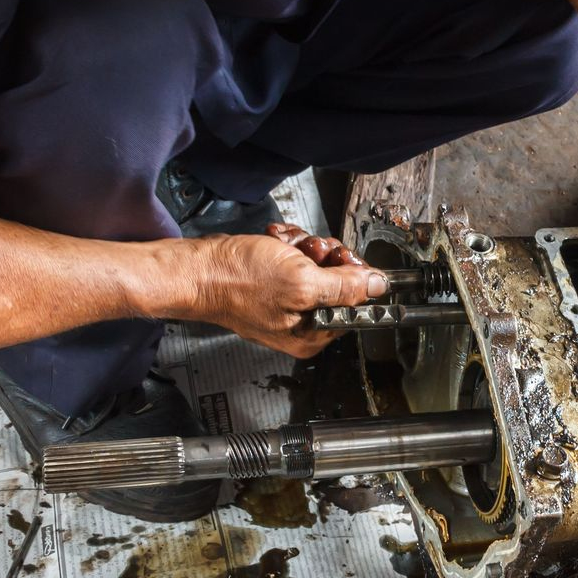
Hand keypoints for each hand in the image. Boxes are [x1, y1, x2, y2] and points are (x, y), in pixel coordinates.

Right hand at [185, 225, 385, 357]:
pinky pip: (297, 257)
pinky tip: (274, 243)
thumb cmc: (238, 282)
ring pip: (319, 262)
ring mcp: (288, 300)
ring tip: (284, 247)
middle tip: (307, 253)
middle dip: (325, 257)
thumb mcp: (302, 283)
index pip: (357, 304)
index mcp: (313, 334)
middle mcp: (303, 321)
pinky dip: (288, 244)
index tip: (339, 261)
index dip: (353, 277)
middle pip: (340, 280)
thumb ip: (345, 288)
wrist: (198, 268)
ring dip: (304, 246)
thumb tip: (379, 287)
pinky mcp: (275, 280)